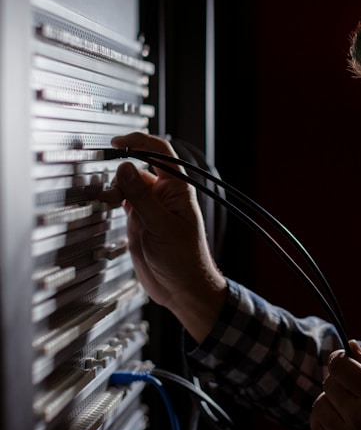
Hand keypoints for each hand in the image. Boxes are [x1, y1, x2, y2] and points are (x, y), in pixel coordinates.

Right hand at [98, 132, 226, 342]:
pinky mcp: (140, 221)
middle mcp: (164, 195)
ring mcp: (151, 207)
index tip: (118, 142)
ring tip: (108, 200)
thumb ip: (141, 197)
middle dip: (122, 172)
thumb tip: (126, 168)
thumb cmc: (184, 259)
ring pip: (128, 185)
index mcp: (177, 189)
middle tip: (111, 188)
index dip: (140, 141)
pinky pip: (124, 201)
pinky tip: (107, 203)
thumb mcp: (161, 226)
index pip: (160, 153)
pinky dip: (113, 199)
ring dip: (115, 188)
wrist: (181, 288)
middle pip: (138, 168)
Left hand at [310, 341, 360, 429]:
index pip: (339, 366)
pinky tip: (342, 419)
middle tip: (354, 384)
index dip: (340, 358)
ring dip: (330, 400)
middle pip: (328, 384)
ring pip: (319, 406)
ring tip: (349, 403)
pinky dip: (325, 420)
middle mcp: (360, 420)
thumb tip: (350, 345)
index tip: (345, 359)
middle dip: (338, 378)